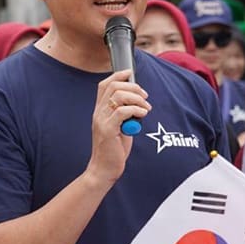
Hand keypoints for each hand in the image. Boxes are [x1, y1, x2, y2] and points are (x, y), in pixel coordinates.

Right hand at [84, 70, 150, 187]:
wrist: (103, 169)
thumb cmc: (113, 149)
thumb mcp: (119, 127)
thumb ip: (124, 114)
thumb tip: (139, 102)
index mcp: (99, 111)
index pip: (104, 85)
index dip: (118, 75)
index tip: (130, 74)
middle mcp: (98, 113)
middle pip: (114, 87)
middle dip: (133, 88)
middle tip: (145, 97)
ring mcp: (102, 120)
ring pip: (118, 96)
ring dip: (137, 99)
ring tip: (145, 109)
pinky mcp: (108, 130)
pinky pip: (122, 112)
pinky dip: (136, 110)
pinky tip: (142, 116)